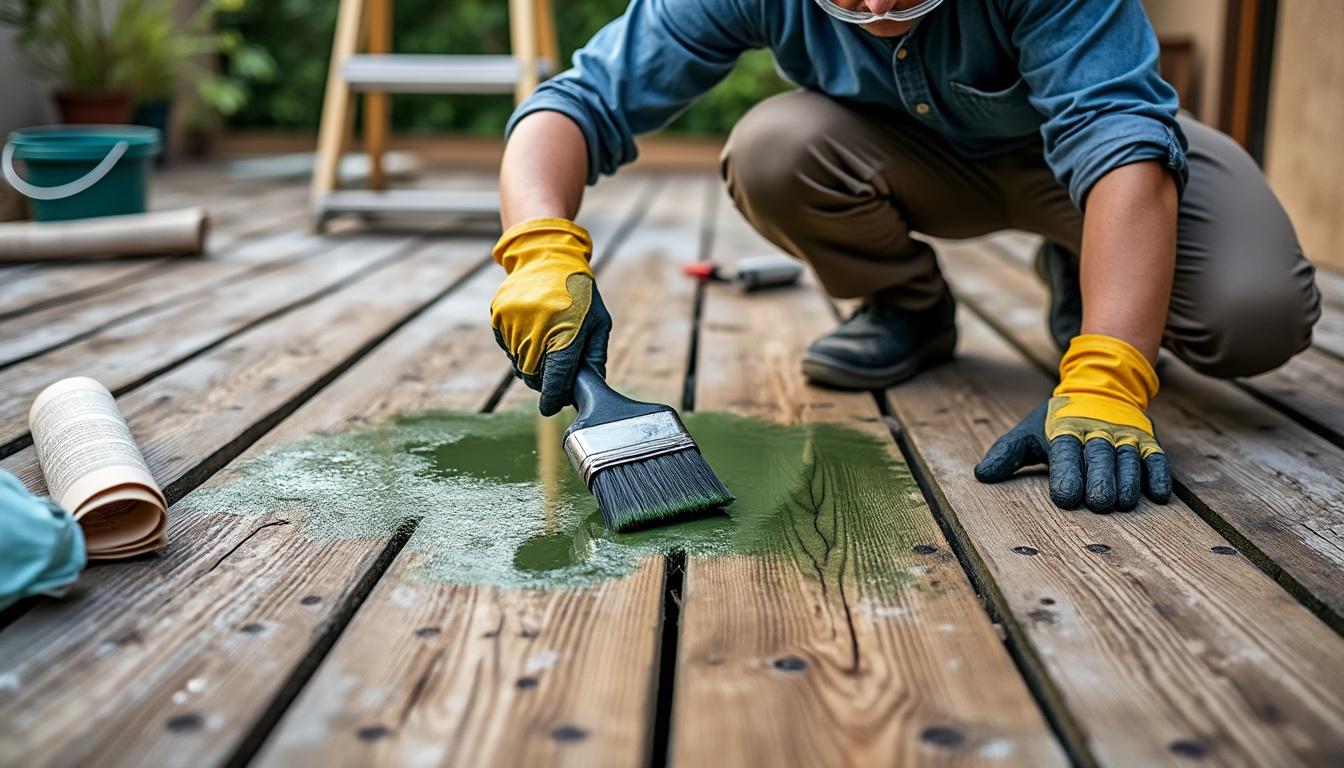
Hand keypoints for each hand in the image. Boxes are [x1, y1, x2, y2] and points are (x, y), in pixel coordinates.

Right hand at [490, 218, 611, 415]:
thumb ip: (594, 359)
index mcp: (565, 333)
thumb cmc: (580, 294)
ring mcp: (513, 323)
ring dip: (531, 363)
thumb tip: (590, 389)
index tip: (551, 407)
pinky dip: (518, 347)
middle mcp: (535, 329)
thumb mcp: (599, 324)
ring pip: (518, 363)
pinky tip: (532, 331)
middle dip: (544, 380)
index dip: (553, 397)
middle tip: (555, 369)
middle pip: (533, 376)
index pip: (555, 379)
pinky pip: (507, 347)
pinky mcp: (499, 316)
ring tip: (545, 342)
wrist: (548, 257)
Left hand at [974, 334, 1171, 511]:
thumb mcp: (1028, 432)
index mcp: (1065, 428)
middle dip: (1099, 479)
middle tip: (1098, 504)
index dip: (1066, 473)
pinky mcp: (1147, 440)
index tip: (1064, 497)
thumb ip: (1006, 453)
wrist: (1100, 386)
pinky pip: (1156, 457)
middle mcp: (1097, 430)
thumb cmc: (1057, 422)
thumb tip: (981, 475)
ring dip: (1128, 480)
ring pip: (1128, 457)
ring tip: (1124, 504)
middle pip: (1099, 455)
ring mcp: (1124, 435)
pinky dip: (1158, 474)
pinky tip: (1159, 495)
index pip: (1066, 452)